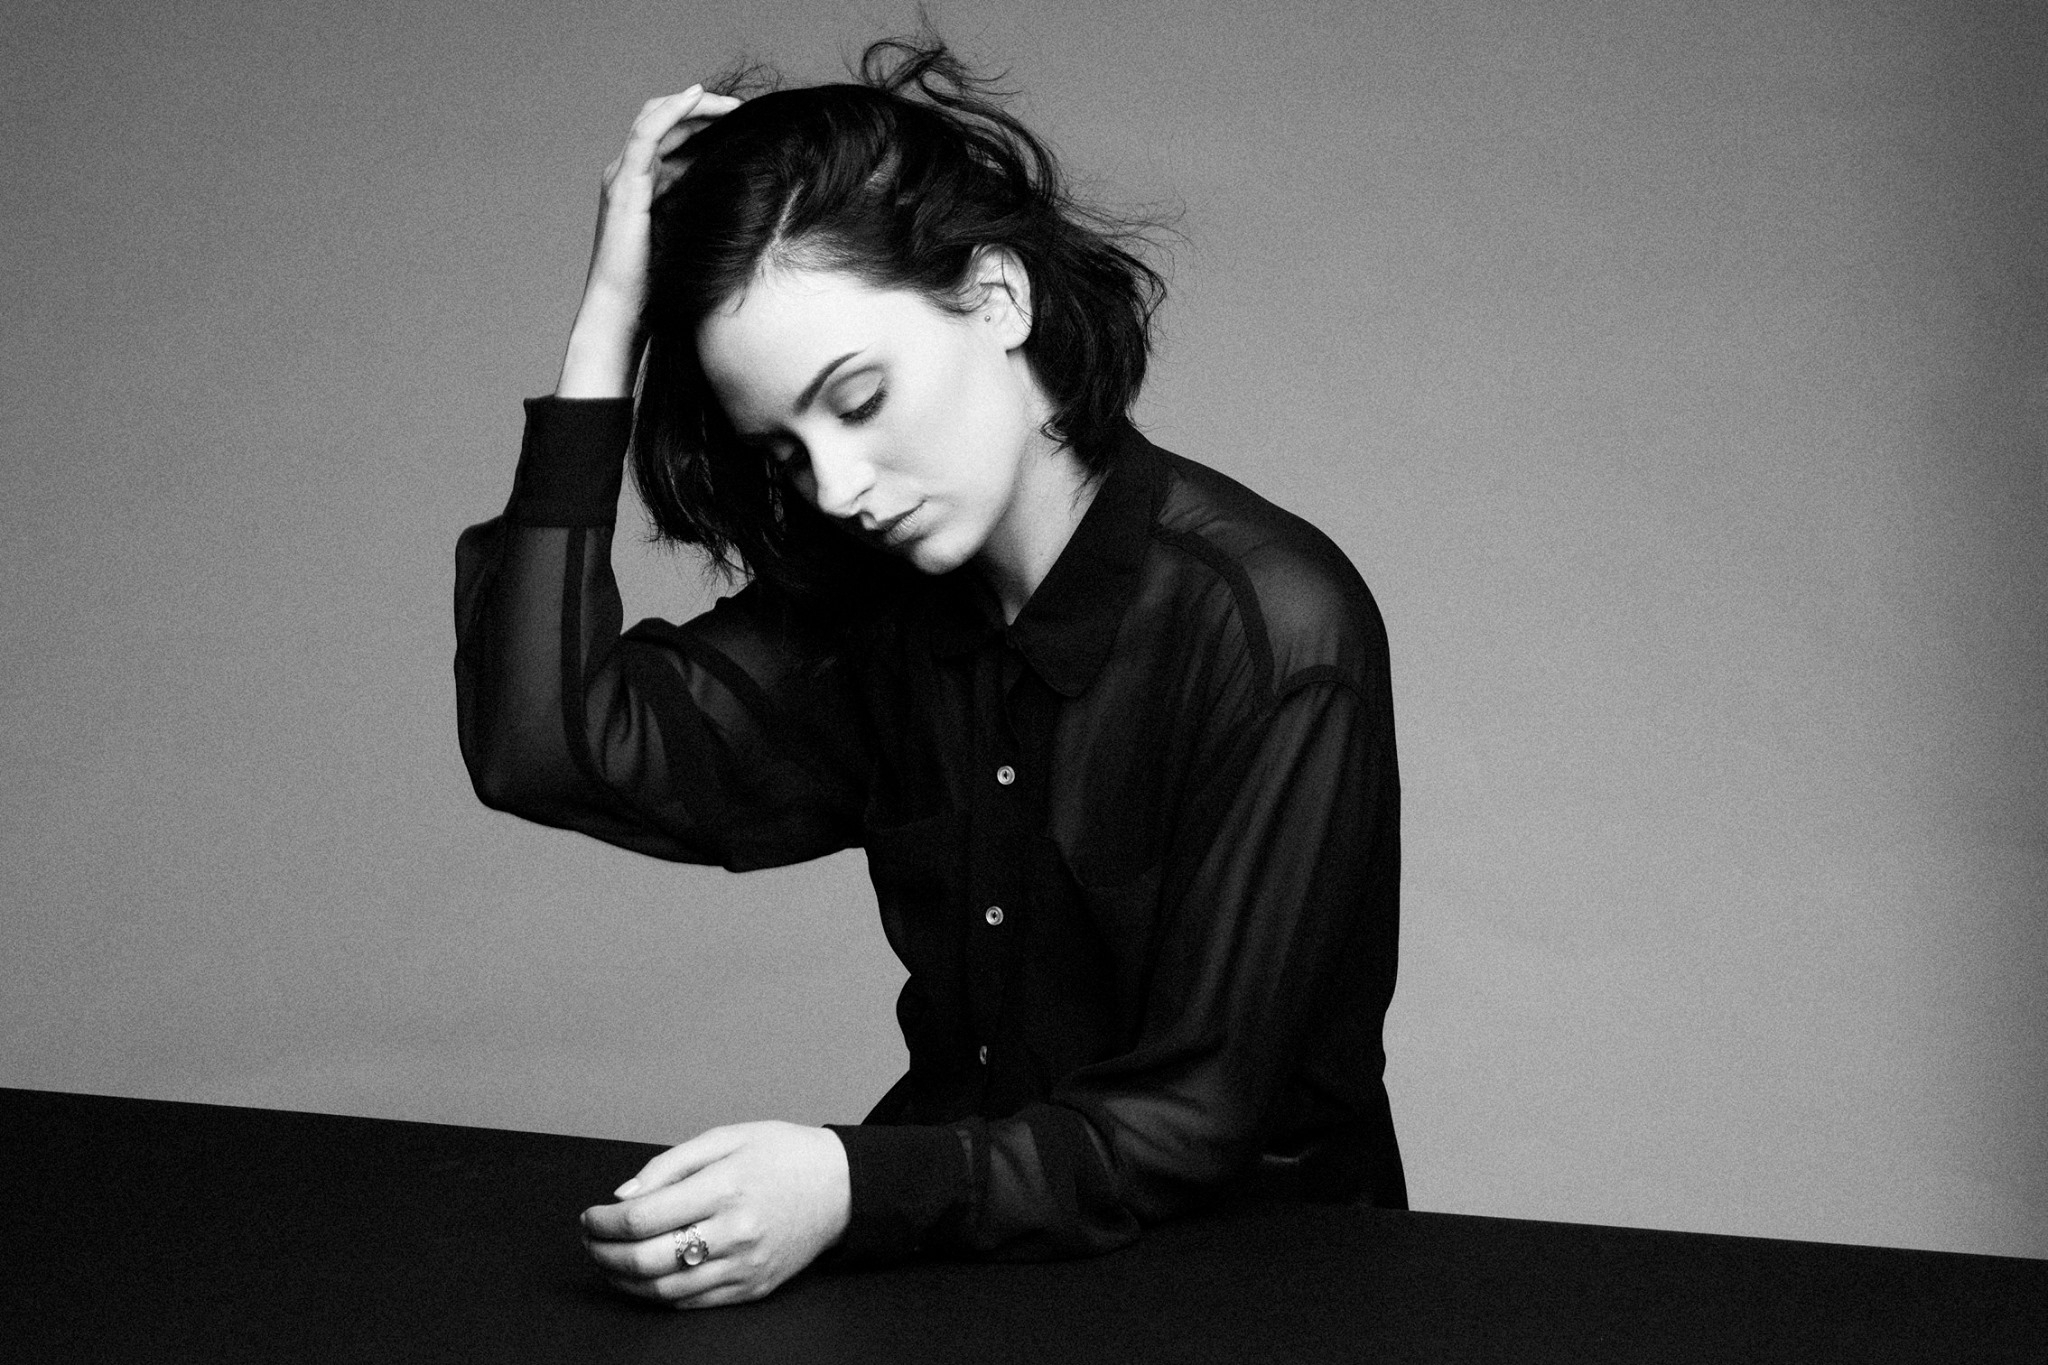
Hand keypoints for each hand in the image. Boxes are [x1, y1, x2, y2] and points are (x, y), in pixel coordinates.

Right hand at [556, 84, 742, 397]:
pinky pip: (646, 133)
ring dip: (693, 104)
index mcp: (642, 186)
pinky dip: (672, 110)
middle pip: (664, 121)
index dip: (704, 125)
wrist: (622, 310)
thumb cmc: (656, 286)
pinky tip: (697, 97)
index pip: (671, 138)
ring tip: (730, 102)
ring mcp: (623, 177)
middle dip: (703, 110)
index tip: (743, 124)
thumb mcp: (689, 239)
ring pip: (655, 118)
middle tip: (742, 109)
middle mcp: (628, 175)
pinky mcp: (624, 184)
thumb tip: (744, 202)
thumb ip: (703, 213)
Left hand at [580, 1121, 850, 1308]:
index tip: (591, 1216)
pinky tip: (646, 1277)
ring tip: (610, 1262)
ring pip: (664, 1288)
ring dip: (624, 1280)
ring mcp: (744, 1266)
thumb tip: (623, 1196)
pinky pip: (692, 1302)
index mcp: (725, 1186)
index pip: (642, 1217)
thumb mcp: (727, 1137)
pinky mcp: (753, 1288)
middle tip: (591, 1241)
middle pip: (645, 1259)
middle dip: (604, 1253)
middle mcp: (734, 1231)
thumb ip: (670, 1163)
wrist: (842, 1187)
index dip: (604, 1222)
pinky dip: (658, 1293)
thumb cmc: (784, 1155)